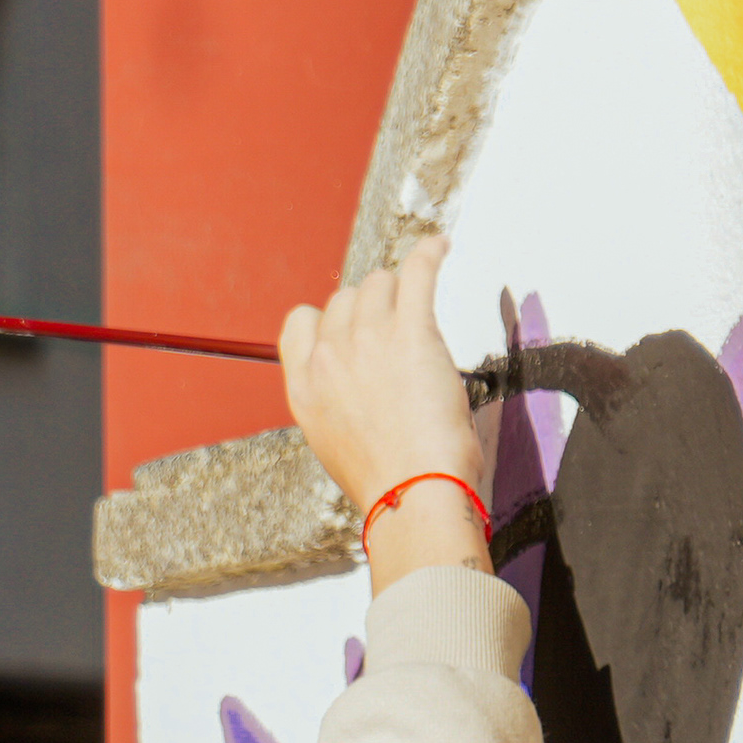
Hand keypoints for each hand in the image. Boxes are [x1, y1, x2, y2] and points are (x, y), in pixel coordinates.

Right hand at [280, 234, 487, 587]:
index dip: (330, 319)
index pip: (302, 322)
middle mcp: (328, 357)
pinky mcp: (410, 334)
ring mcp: (366, 341)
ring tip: (421, 296)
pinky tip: (440, 247)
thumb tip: (363, 394)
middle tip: (401, 326)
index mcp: (305, 388)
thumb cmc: (390, 484)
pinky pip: (416, 274)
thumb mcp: (339, 446)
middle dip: (373, 308)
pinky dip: (429, 254)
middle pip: (345, 299)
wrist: (413, 496)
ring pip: (379, 283)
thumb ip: (341, 407)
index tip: (353, 328)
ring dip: (400, 289)